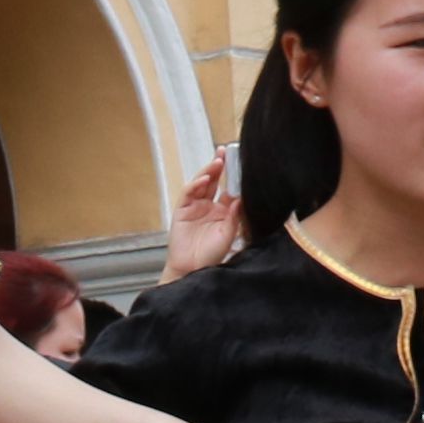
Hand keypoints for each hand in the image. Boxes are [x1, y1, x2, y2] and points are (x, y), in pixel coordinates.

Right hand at [162, 151, 246, 280]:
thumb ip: (235, 216)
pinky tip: (203, 180)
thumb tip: (241, 198)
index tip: (240, 162)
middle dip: (219, 166)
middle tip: (225, 152)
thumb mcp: (228, 234)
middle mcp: (209, 206)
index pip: (229, 188)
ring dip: (207, 172)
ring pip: (201, 183)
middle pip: (214, 181)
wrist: (192, 270)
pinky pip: (188, 194)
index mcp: (223, 212)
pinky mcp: (182, 210)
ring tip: (216, 162)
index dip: (233, 176)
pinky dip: (195, 185)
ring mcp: (195, 207)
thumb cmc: (211, 256)